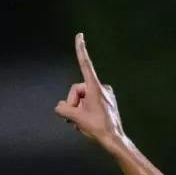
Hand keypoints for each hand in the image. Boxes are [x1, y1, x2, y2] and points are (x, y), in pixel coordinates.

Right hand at [53, 32, 125, 149]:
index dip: (80, 49)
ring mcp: (105, 94)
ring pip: (83, 98)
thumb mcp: (75, 118)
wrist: (114, 139)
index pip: (85, 64)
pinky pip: (90, 102)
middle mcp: (101, 87)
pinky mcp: (107, 101)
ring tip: (83, 123)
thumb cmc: (98, 128)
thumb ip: (63, 109)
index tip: (80, 35)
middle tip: (75, 119)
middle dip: (73, 104)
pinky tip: (88, 123)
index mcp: (94, 87)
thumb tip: (60, 107)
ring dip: (79, 110)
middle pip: (77, 90)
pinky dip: (85, 111)